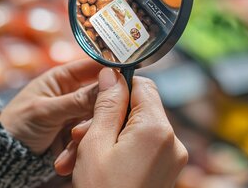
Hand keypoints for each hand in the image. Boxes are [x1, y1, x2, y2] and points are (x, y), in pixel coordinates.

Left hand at [0, 59, 101, 154]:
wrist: (5, 154)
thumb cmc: (17, 124)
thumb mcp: (45, 111)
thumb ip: (76, 100)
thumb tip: (108, 86)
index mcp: (62, 77)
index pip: (93, 66)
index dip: (110, 69)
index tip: (126, 77)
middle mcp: (73, 93)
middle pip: (100, 94)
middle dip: (100, 108)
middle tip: (98, 119)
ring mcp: (77, 114)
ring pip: (98, 117)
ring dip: (88, 129)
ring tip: (73, 139)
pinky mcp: (77, 132)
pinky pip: (90, 134)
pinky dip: (81, 145)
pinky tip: (68, 156)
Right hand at [58, 68, 187, 186]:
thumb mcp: (96, 142)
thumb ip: (107, 104)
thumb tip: (112, 73)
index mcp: (157, 129)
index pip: (143, 85)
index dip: (117, 86)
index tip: (94, 97)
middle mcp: (172, 142)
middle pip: (137, 110)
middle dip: (103, 119)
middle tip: (74, 137)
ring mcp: (172, 160)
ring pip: (134, 132)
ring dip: (104, 138)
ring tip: (75, 158)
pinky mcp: (166, 173)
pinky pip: (141, 150)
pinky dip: (117, 152)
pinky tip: (92, 166)